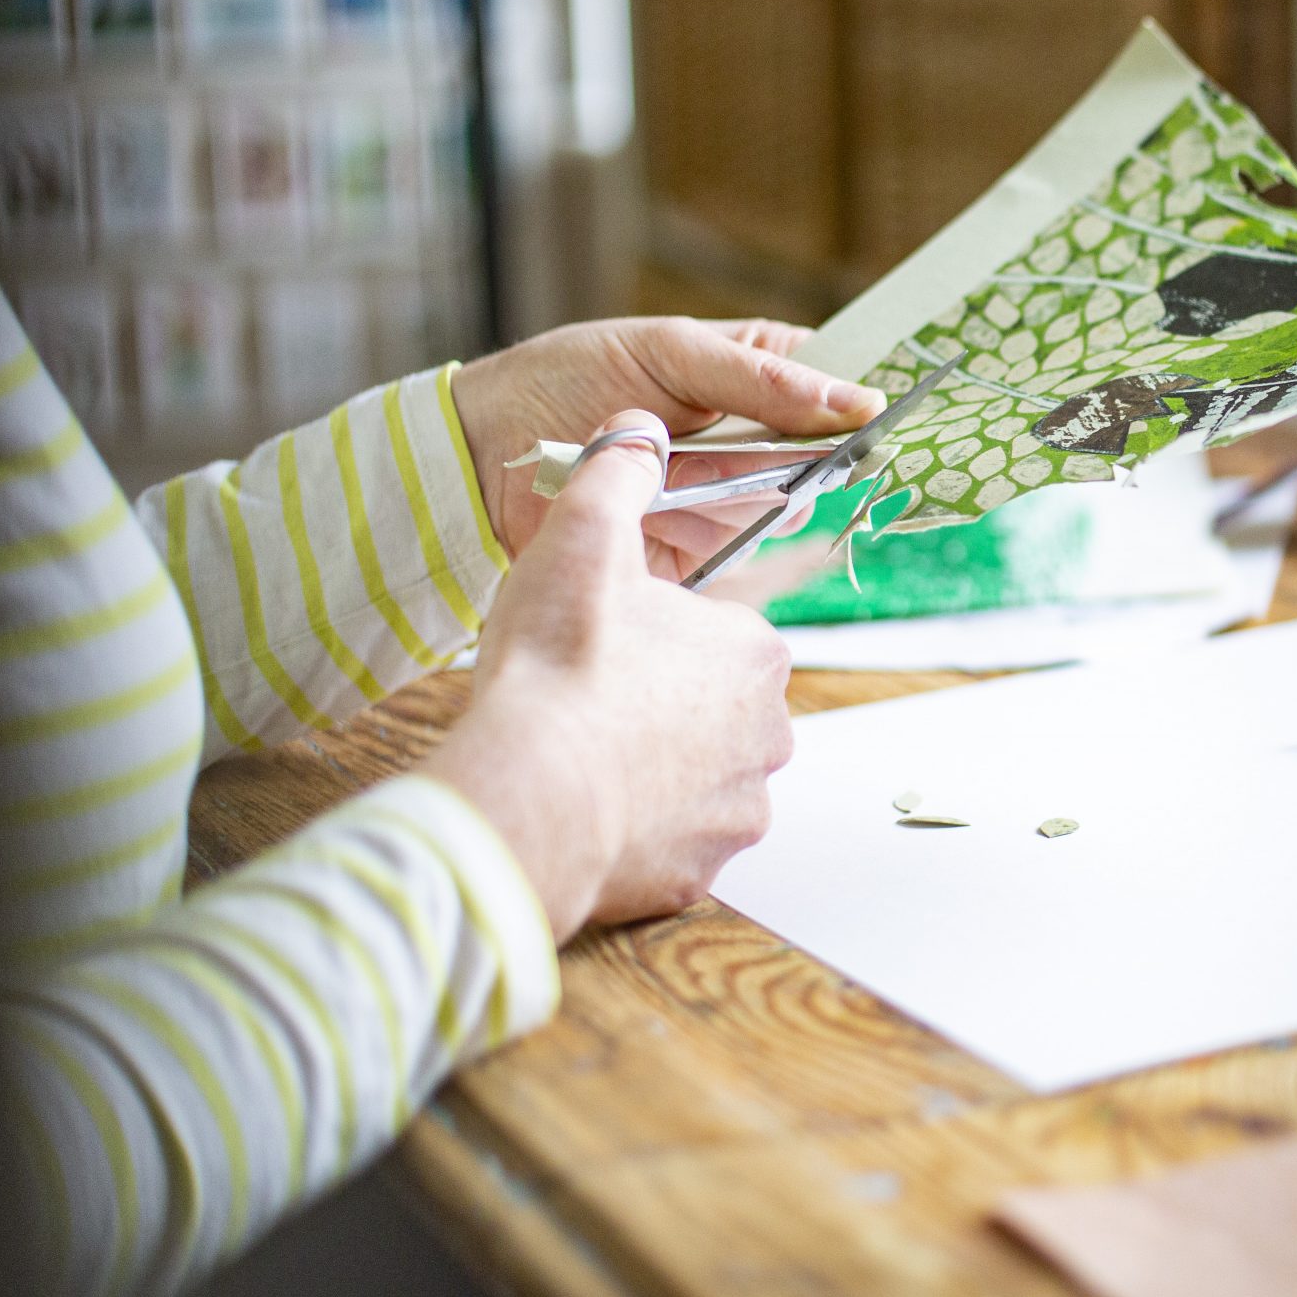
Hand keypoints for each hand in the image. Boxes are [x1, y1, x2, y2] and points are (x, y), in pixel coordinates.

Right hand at [421, 410, 797, 934]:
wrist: (528, 793)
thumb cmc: (559, 666)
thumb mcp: (583, 538)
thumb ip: (618, 473)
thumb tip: (641, 426)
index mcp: (754, 652)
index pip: (721, 634)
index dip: (660, 634)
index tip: (611, 642)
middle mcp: (768, 733)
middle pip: (718, 707)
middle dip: (666, 703)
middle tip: (594, 698)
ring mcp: (738, 808)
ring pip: (701, 775)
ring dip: (657, 767)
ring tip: (588, 755)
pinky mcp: (698, 870)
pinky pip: (674, 841)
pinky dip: (641, 830)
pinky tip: (593, 810)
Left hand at [448, 317, 886, 577]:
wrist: (482, 454)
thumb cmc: (566, 376)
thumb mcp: (667, 350)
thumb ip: (761, 376)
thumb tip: (858, 401)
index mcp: (757, 374)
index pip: (840, 386)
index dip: (867, 401)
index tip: (886, 411)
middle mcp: (754, 441)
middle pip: (825, 458)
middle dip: (797, 455)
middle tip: (741, 439)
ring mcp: (726, 498)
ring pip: (780, 508)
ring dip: (729, 490)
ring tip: (671, 470)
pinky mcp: (697, 552)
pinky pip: (733, 552)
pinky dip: (699, 531)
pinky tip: (657, 509)